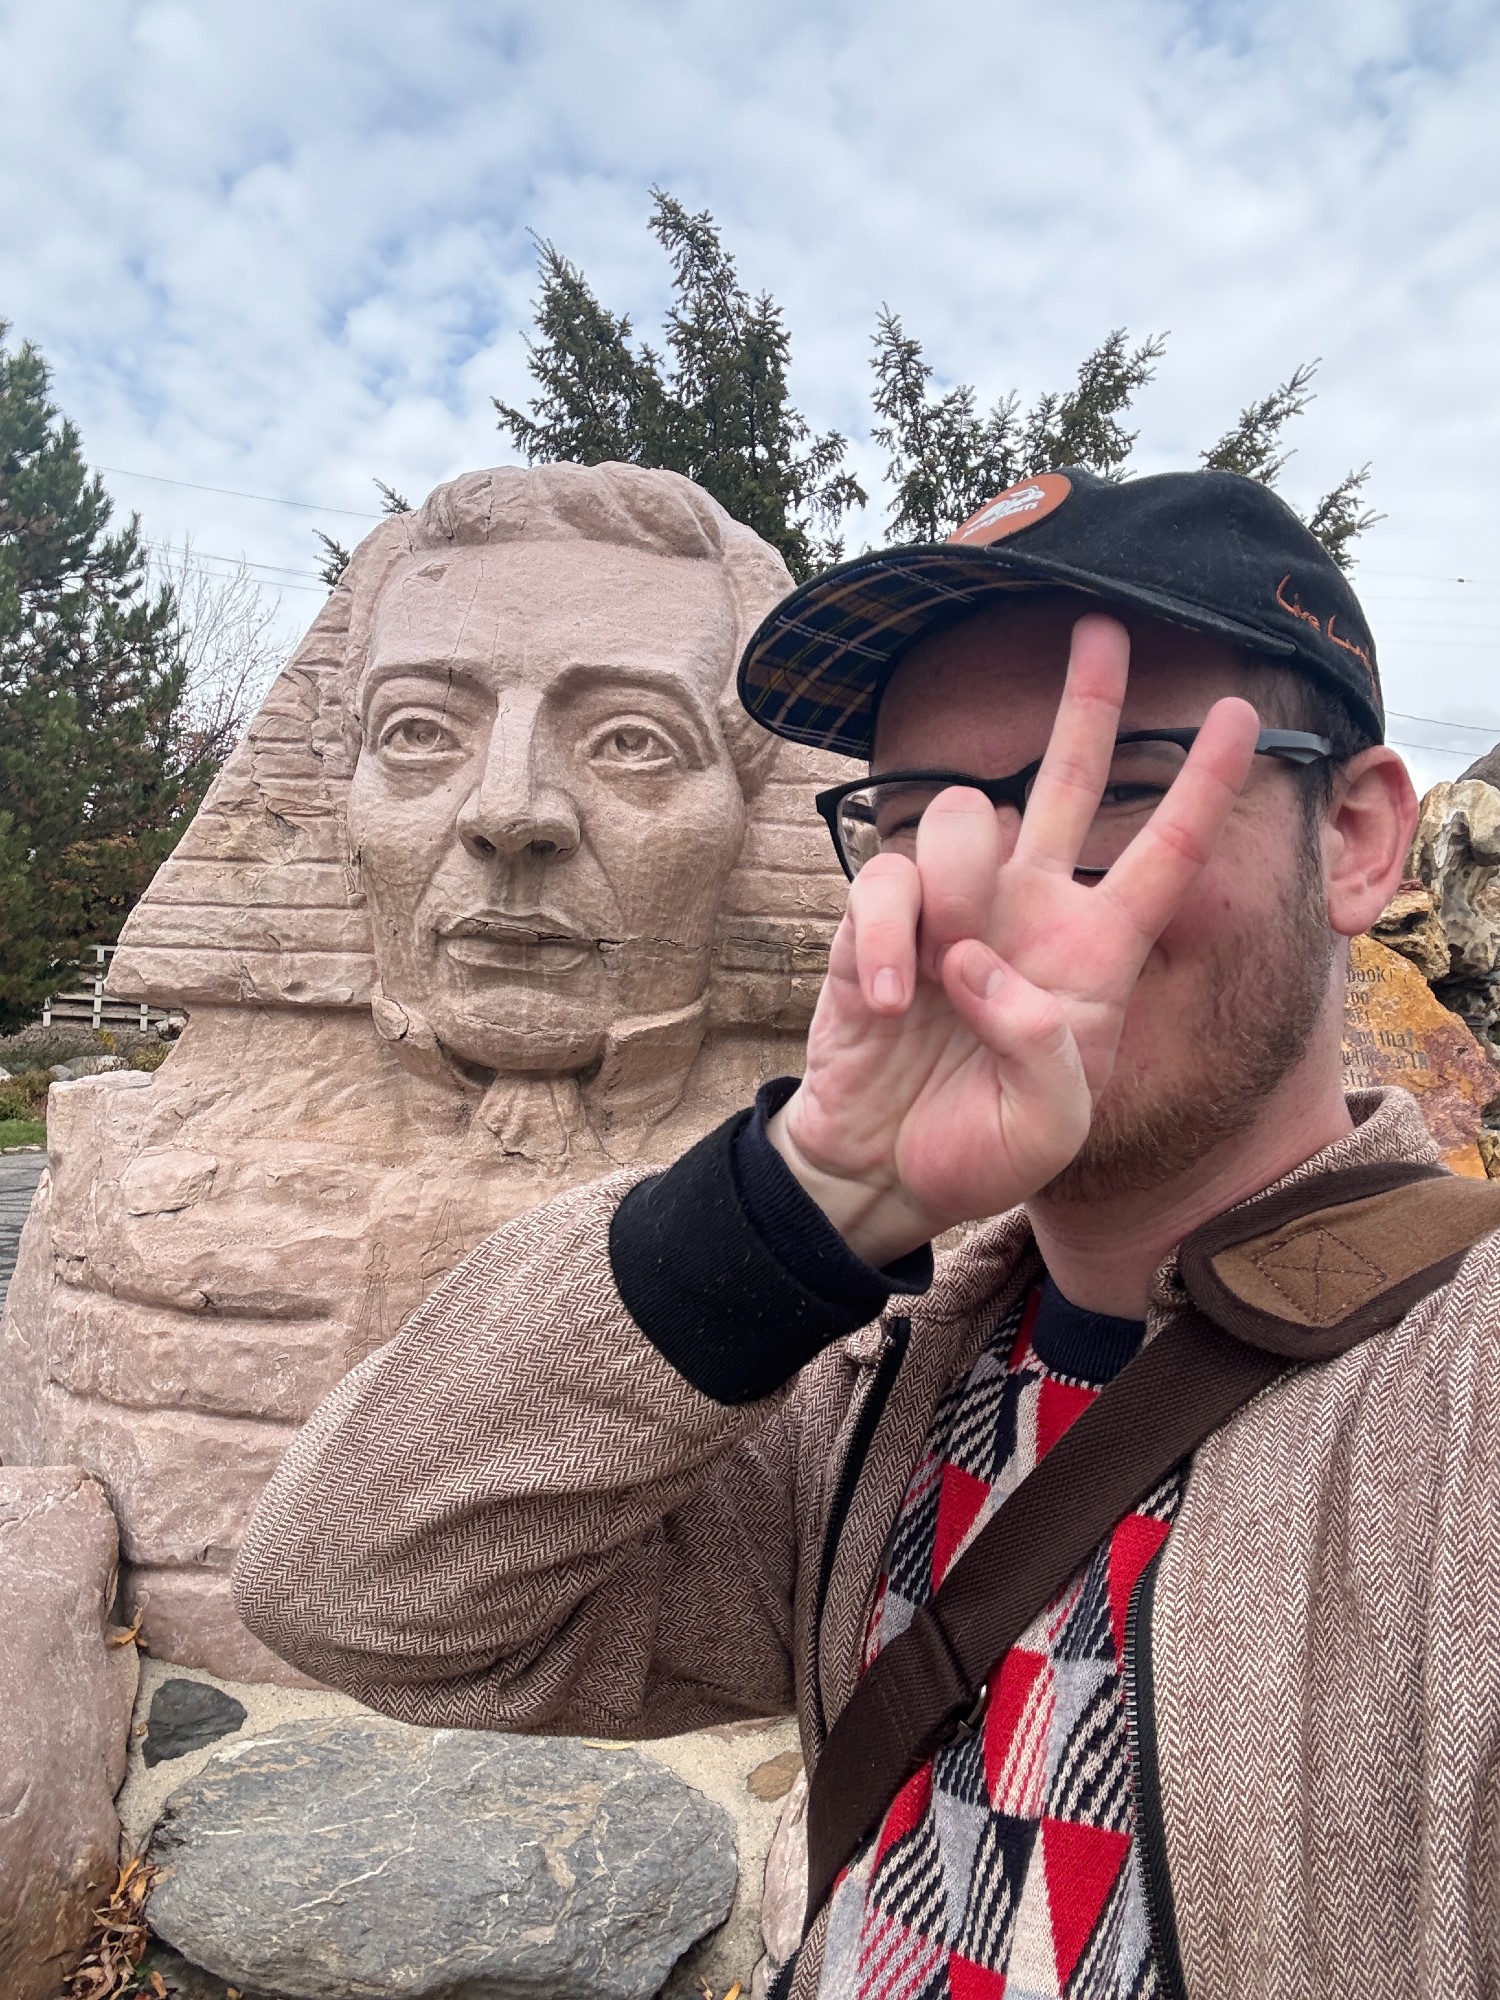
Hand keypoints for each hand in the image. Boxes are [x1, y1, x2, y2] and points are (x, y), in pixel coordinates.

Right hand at [769, 615, 1260, 1263]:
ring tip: (942, 967)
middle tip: (1098, 630)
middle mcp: (1028, 911)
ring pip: (963, 816)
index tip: (1239, 717)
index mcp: (1094, 953)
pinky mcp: (873, 925)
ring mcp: (950, 912)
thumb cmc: (984, 1149)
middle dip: (1086, 705)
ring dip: (959, 880)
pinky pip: (881, 882)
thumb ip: (1042, 1049)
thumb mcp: (1049, 1126)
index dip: (1201, 788)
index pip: (1161, 855)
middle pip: (1065, 782)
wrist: (885, 1173)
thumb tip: (978, 962)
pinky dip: (883, 937)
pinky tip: (887, 1000)